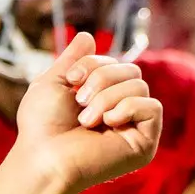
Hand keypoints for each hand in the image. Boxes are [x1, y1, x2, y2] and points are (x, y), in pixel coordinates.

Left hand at [5, 33, 162, 193]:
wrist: (44, 156)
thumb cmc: (42, 125)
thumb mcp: (54, 82)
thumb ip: (73, 59)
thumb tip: (88, 36)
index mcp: (104, 97)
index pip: (116, 62)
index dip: (93, 64)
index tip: (71, 80)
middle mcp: (122, 110)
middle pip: (132, 70)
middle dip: (101, 78)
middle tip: (79, 102)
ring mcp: (134, 127)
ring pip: (139, 86)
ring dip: (107, 97)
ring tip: (87, 120)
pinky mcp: (144, 143)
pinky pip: (152, 107)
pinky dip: (128, 107)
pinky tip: (108, 123)